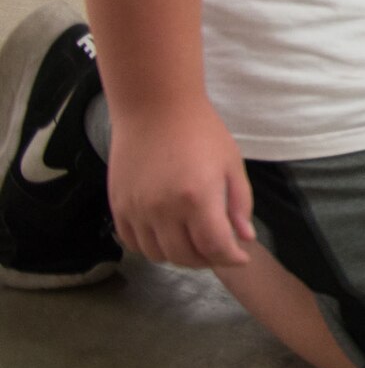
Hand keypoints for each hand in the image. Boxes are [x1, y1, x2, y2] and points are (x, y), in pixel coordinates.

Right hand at [108, 101, 255, 269]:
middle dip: (207, 260)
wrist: (155, 108)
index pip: (215, 247)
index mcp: (198, 198)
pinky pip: (133, 243)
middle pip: (185, 256)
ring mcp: (137, 210)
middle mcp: (164, 209)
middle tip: (219, 251)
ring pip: (158, 255)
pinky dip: (152, 248)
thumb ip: (240, 203)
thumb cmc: (200, 131)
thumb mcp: (231, 163)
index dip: (231, 258)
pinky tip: (167, 237)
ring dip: (179, 256)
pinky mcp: (118, 206)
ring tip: (194, 244)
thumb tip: (244, 237)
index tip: (240, 257)